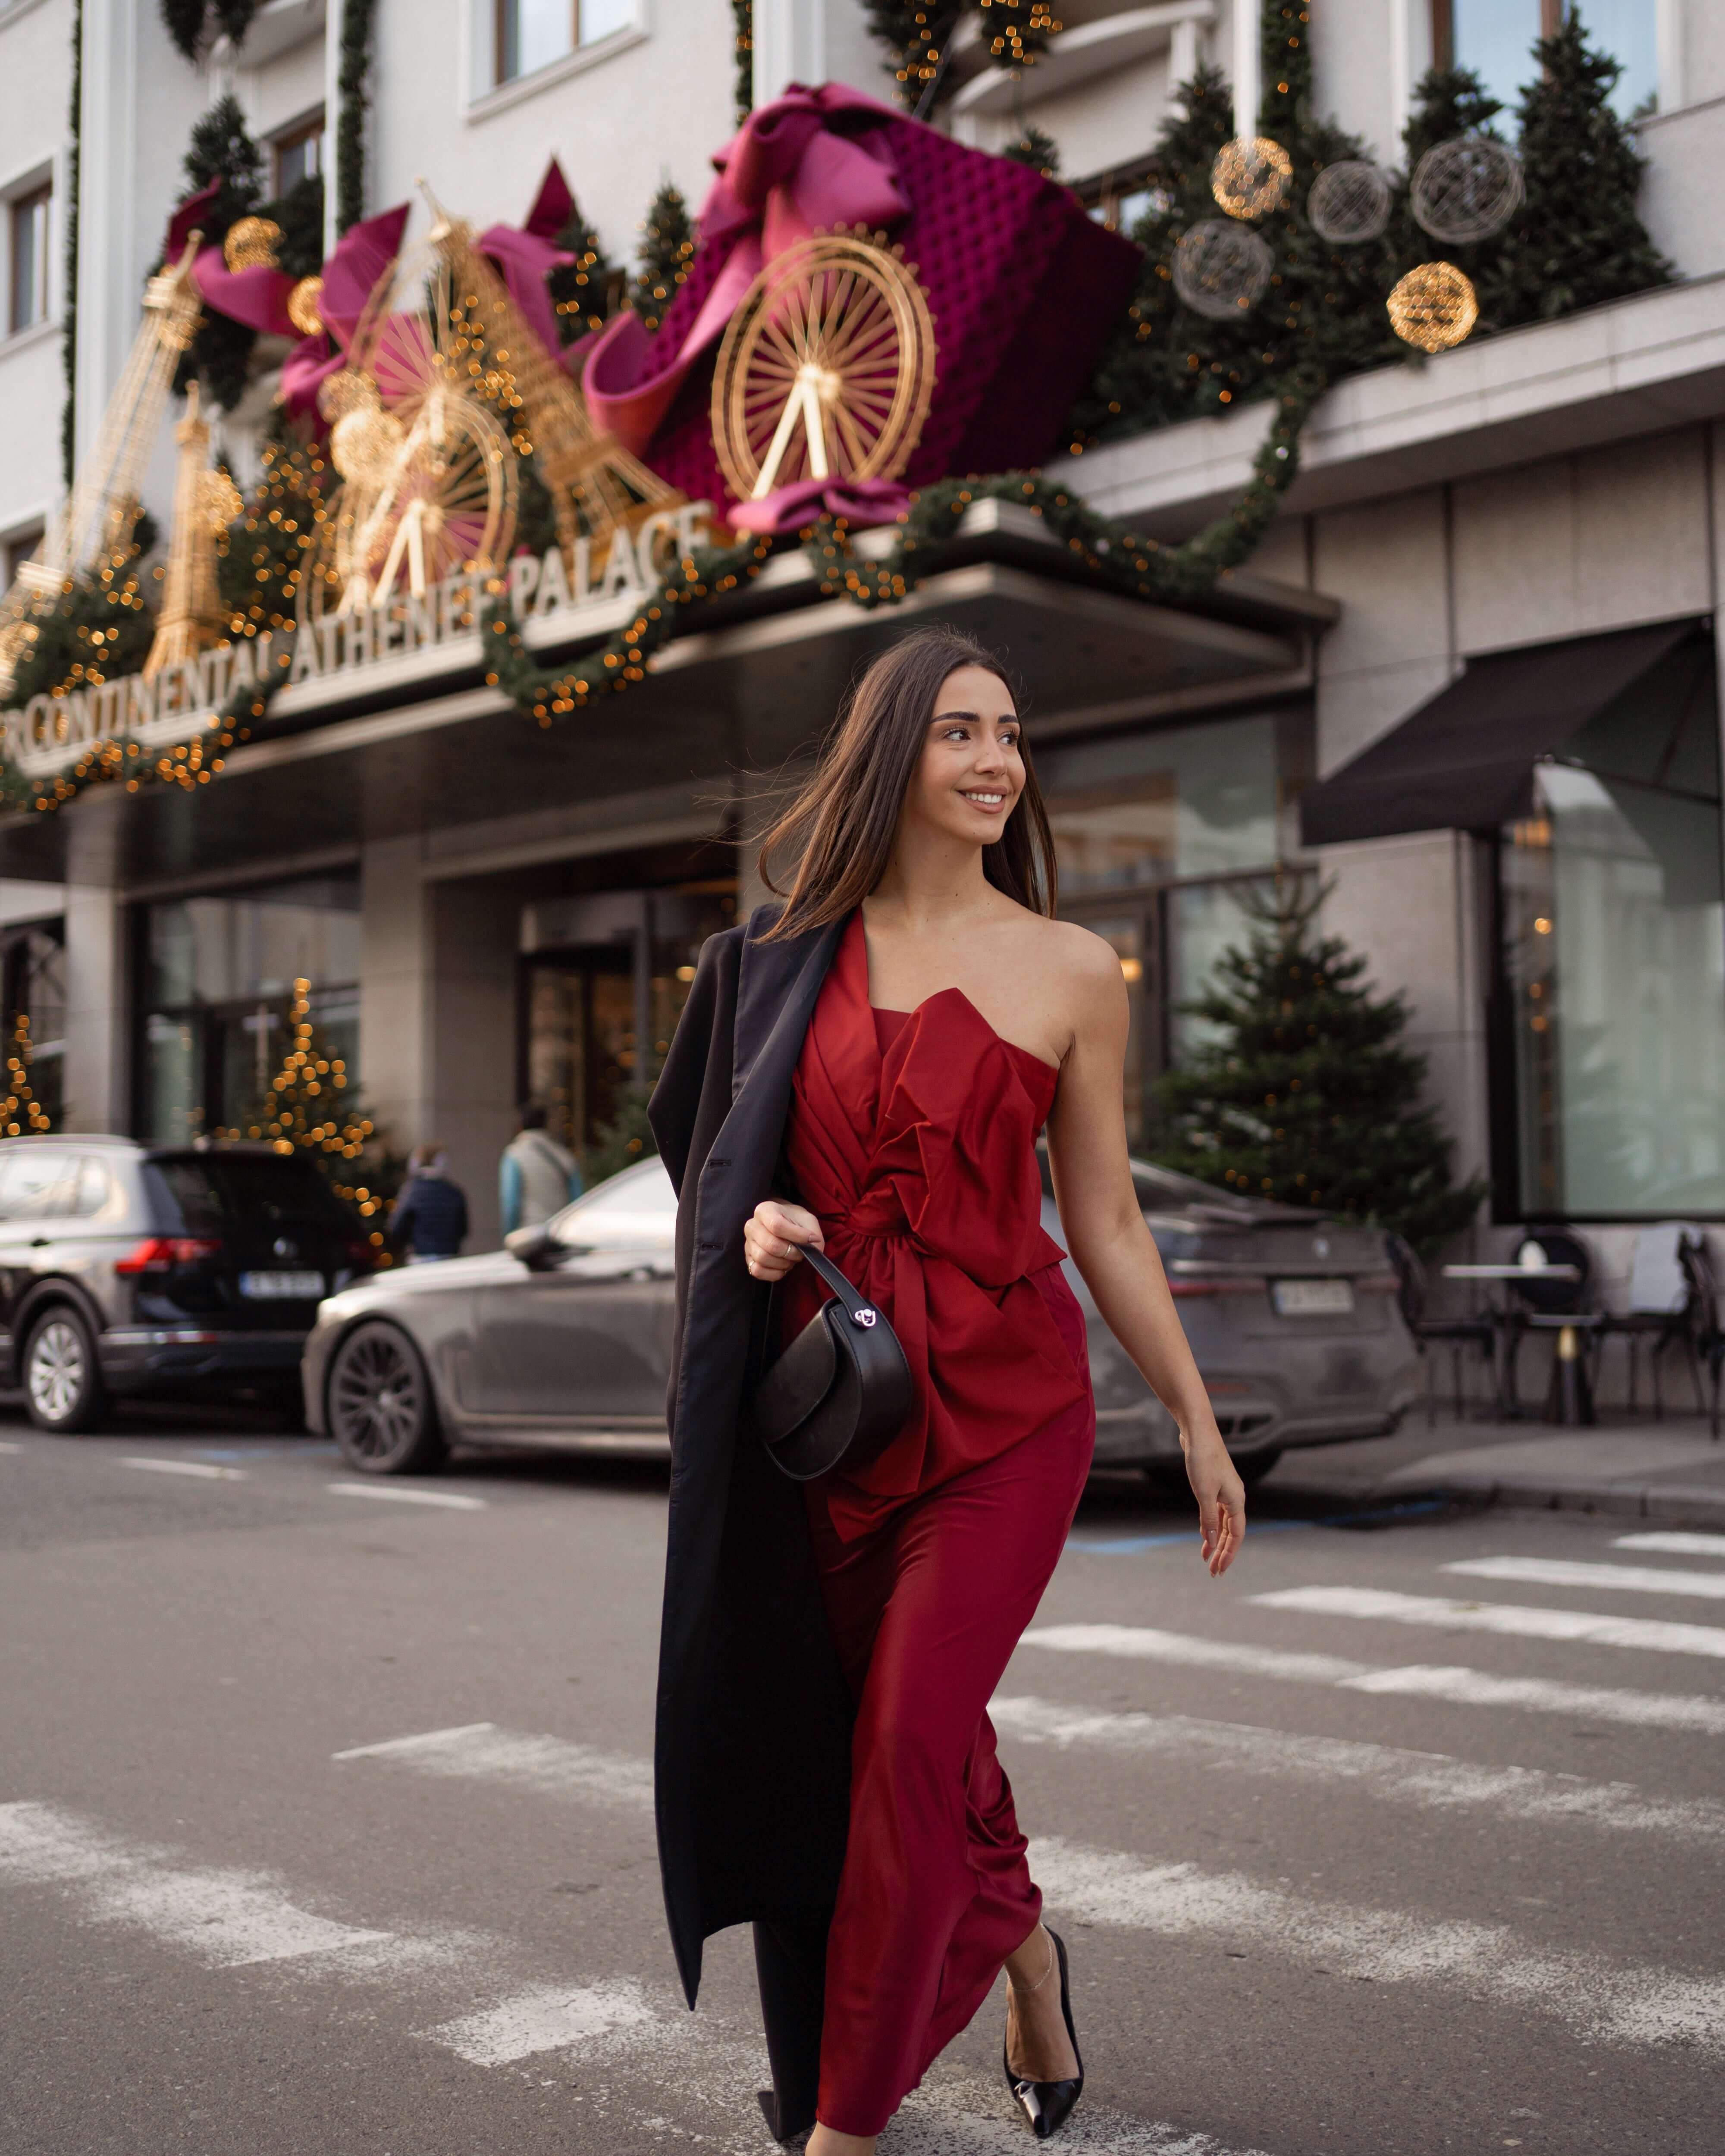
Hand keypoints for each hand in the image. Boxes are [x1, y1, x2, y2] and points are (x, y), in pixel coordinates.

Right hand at [743, 1199, 823, 1281]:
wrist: (783, 1225)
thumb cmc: (795, 1222)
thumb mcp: (807, 1220)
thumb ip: (812, 1232)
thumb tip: (812, 1248)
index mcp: (764, 1210)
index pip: (777, 1225)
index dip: (797, 1236)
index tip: (812, 1238)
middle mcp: (752, 1225)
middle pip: (771, 1245)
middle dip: (792, 1252)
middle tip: (801, 1252)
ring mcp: (748, 1243)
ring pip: (763, 1259)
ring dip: (783, 1263)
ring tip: (792, 1258)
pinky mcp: (748, 1258)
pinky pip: (757, 1271)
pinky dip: (774, 1273)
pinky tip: (783, 1268)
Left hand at [1185, 1427, 1245, 1576]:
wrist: (1198, 1432)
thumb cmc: (1203, 1460)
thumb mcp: (1204, 1493)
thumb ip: (1209, 1519)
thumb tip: (1213, 1543)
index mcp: (1237, 1500)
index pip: (1237, 1535)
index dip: (1228, 1554)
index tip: (1219, 1570)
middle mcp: (1234, 1497)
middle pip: (1231, 1532)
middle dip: (1222, 1552)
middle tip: (1213, 1571)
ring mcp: (1224, 1491)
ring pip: (1223, 1523)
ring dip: (1216, 1540)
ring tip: (1207, 1558)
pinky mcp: (1214, 1485)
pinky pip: (1215, 1513)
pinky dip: (1210, 1525)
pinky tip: (1204, 1535)